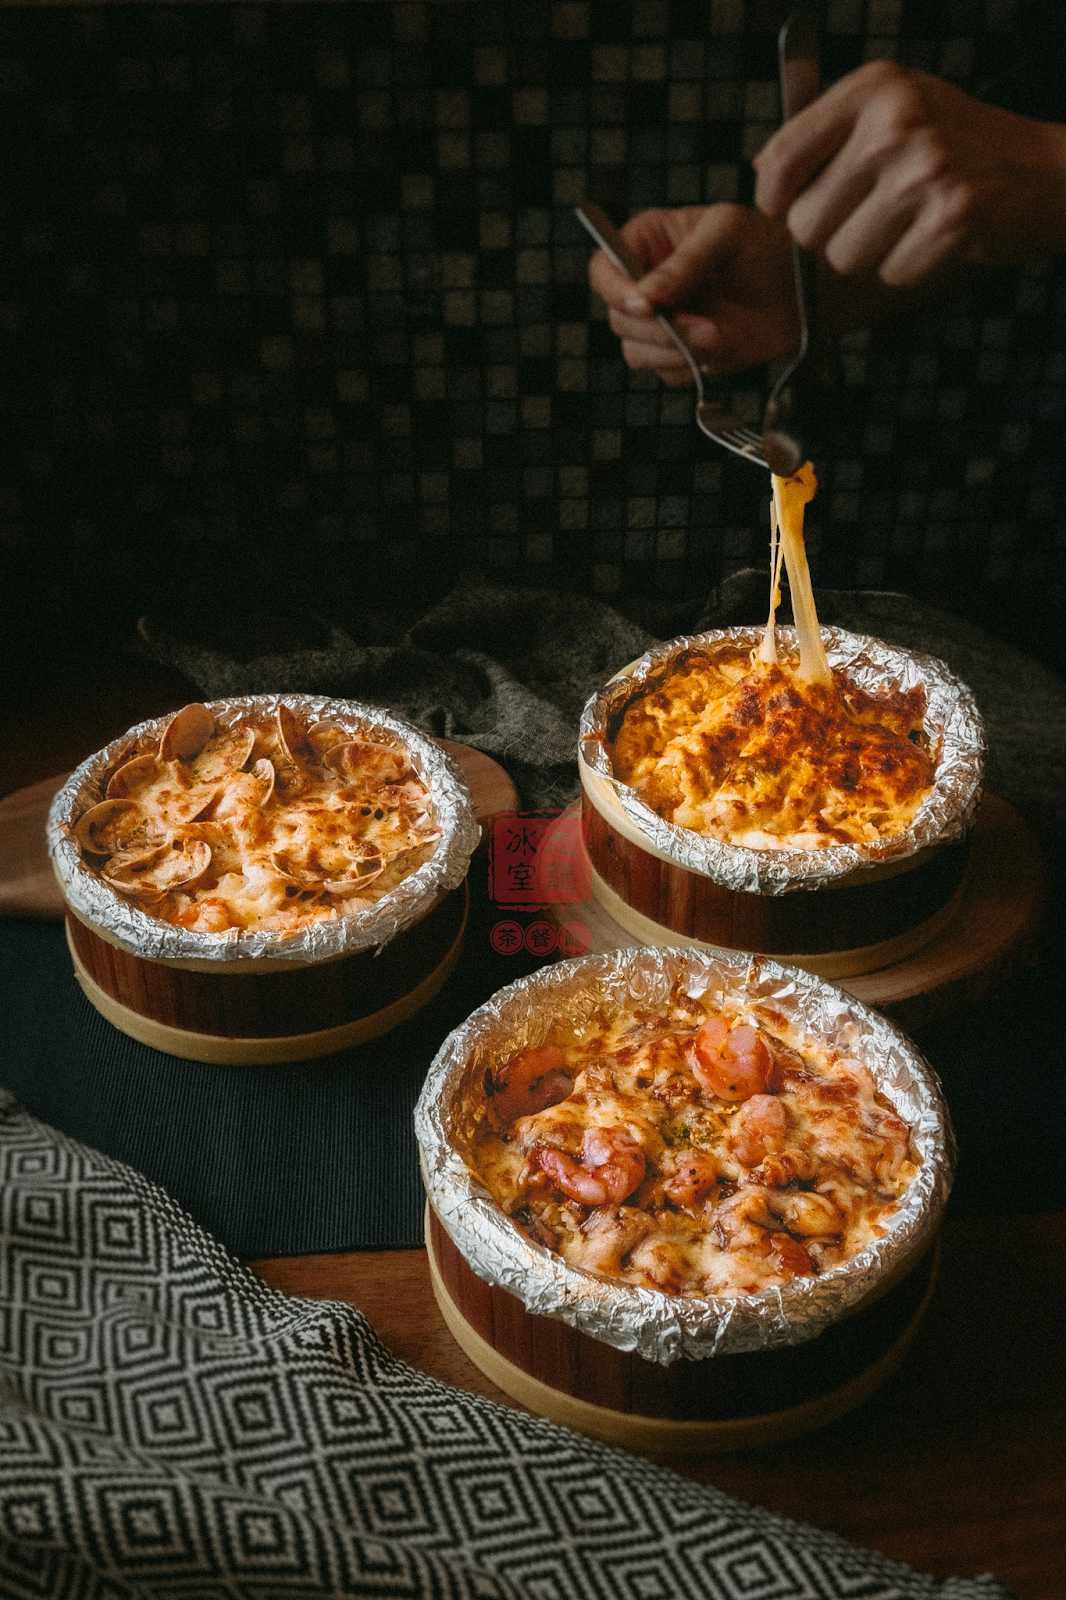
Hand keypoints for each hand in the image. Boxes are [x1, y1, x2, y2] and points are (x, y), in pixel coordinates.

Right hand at [587, 203, 799, 382]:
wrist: (804, 293)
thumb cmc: (770, 247)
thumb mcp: (730, 232)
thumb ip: (688, 260)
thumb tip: (646, 295)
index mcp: (649, 242)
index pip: (604, 268)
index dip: (615, 290)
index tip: (644, 306)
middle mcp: (647, 284)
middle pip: (619, 318)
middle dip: (658, 329)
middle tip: (703, 325)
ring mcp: (661, 324)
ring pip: (638, 352)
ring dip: (678, 350)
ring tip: (721, 335)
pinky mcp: (679, 356)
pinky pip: (667, 373)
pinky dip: (694, 365)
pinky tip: (724, 345)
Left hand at [754, 60, 1065, 287]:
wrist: (1044, 172)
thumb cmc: (955, 146)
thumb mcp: (892, 111)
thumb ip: (826, 134)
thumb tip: (761, 170)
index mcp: (872, 89)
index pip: (778, 162)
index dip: (776, 202)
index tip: (795, 206)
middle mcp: (896, 122)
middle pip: (805, 224)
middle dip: (830, 236)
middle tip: (872, 217)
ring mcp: (926, 169)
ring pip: (843, 256)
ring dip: (870, 255)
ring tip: (908, 223)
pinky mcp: (952, 216)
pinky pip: (890, 272)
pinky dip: (908, 268)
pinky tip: (935, 237)